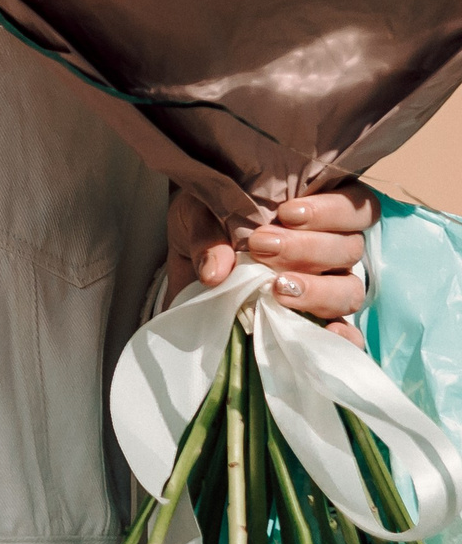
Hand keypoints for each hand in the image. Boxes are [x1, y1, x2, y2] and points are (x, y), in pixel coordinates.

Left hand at [166, 183, 379, 345]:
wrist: (187, 260)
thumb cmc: (207, 224)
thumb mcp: (199, 217)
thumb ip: (209, 236)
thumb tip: (216, 272)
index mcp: (318, 212)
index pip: (355, 205)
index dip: (331, 210)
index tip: (287, 214)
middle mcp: (332, 248)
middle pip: (349, 249)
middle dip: (306, 248)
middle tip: (262, 246)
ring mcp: (329, 287)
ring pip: (349, 289)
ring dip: (318, 289)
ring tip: (278, 287)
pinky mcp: (316, 321)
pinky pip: (348, 336)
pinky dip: (345, 337)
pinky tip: (328, 332)